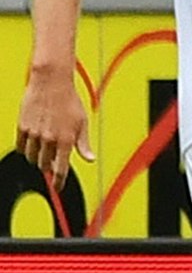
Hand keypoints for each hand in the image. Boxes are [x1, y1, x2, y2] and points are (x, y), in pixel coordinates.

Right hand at [15, 67, 92, 189]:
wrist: (51, 83)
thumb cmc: (70, 102)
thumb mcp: (82, 123)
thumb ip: (83, 144)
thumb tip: (90, 160)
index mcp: (66, 140)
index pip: (61, 170)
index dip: (59, 182)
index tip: (58, 188)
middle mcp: (49, 139)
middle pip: (44, 165)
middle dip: (49, 166)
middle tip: (54, 160)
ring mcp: (33, 134)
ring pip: (31, 158)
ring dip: (37, 158)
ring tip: (44, 149)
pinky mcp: (22, 127)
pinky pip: (21, 147)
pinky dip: (26, 149)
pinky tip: (32, 144)